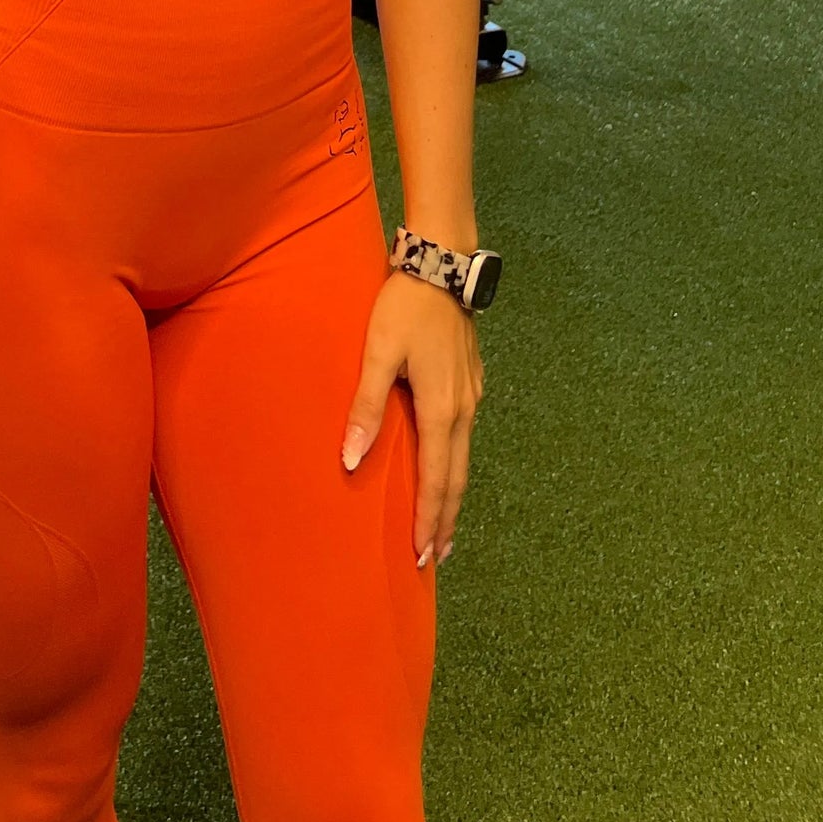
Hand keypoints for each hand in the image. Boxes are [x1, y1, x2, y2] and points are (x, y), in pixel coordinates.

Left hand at [341, 269, 482, 570]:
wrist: (442, 264)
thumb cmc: (405, 307)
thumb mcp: (378, 353)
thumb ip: (366, 406)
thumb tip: (350, 458)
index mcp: (442, 410)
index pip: (436, 480)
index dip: (428, 519)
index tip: (422, 556)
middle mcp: (464, 410)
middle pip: (457, 478)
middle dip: (444, 520)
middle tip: (434, 556)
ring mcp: (472, 395)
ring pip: (464, 458)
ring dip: (451, 494)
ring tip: (441, 525)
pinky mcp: (471, 381)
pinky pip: (465, 436)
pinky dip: (455, 464)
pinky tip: (445, 466)